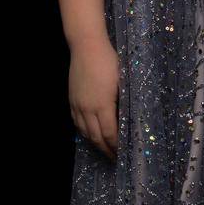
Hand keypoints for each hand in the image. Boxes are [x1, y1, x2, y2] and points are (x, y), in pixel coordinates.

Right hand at [68, 33, 120, 159]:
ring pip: (85, 132)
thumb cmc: (109, 61)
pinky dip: (84, 132)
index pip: (110, 134)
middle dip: (106, 150)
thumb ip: (125, 102)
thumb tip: (131, 119)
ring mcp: (77, 105)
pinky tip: (90, 133)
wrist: (86, 46)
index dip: (116, 146)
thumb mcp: (123, 81)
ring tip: (104, 149)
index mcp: (103, 105)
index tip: (124, 153)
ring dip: (95, 143)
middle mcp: (88, 109)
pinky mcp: (72, 99)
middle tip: (115, 158)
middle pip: (96, 137)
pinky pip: (76, 122)